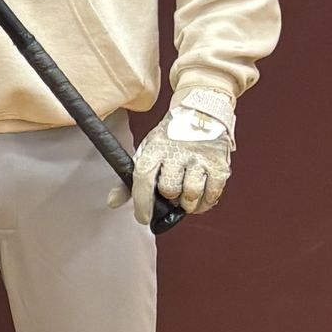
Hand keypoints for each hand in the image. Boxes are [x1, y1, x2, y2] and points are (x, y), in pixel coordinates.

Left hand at [117, 89, 235, 225]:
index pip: (144, 178)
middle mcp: (178, 152)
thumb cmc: (170, 137)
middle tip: (171, 194)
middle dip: (169, 198)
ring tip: (185, 196)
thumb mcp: (147, 151)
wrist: (201, 113)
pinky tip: (200, 198)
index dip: (142, 202)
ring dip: (187, 203)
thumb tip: (113, 202)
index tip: (143, 217)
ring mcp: (200, 158)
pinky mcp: (219, 165)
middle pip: (170, 190)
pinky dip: (205, 202)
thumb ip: (130, 179)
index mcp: (155, 148)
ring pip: (191, 195)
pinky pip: (212, 194)